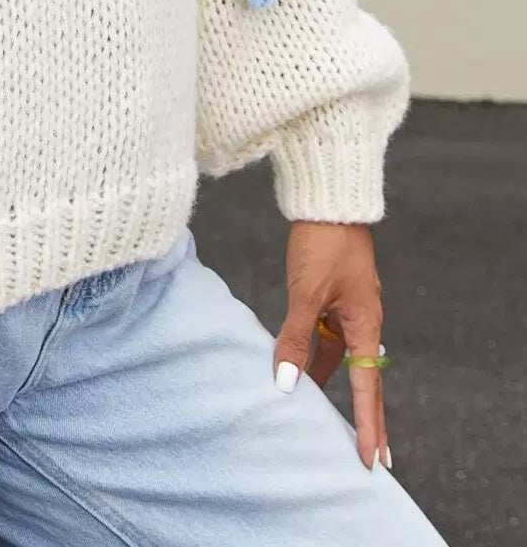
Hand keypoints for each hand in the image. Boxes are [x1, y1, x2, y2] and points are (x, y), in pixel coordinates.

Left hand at [272, 220, 391, 471]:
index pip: (368, 387)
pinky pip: (326, 337)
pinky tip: (298, 369)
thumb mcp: (306, 293)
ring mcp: (349, 309)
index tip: (371, 460)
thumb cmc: (323, 243)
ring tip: (317, 419)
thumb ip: (296, 338)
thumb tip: (288, 384)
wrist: (328, 199)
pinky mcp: (334, 296)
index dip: (368, 425)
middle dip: (363, 418)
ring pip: (339, 358)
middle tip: (365, 458)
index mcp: (366, 325)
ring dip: (329, 385)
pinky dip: (314, 356)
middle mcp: (363, 321)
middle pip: (363, 380)